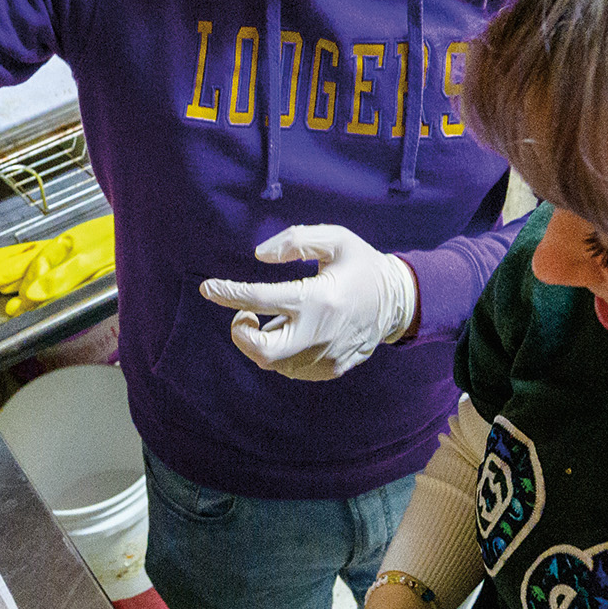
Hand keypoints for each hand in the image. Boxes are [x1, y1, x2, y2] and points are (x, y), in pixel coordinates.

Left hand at [198, 225, 417, 379]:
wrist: (399, 302)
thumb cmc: (361, 265)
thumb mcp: (336, 239)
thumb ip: (296, 240)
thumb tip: (259, 256)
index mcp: (318, 298)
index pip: (260, 300)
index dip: (229, 294)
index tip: (208, 288)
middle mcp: (320, 333)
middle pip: (261, 350)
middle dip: (241, 333)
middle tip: (244, 315)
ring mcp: (325, 357)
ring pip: (273, 361)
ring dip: (263, 339)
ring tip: (280, 317)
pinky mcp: (330, 369)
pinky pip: (290, 368)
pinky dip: (281, 352)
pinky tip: (296, 331)